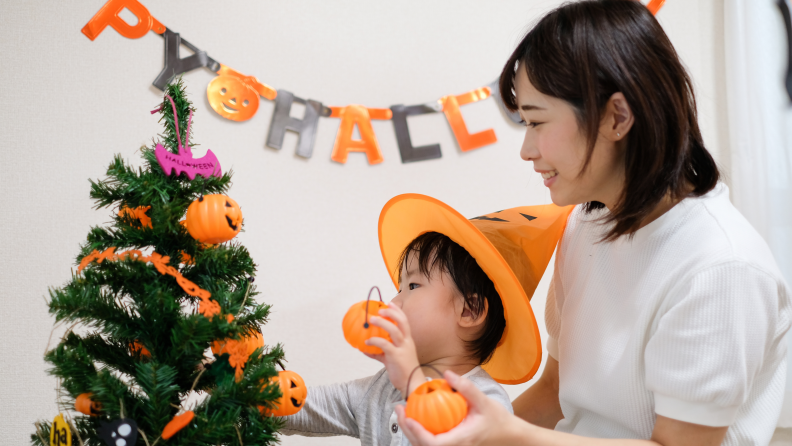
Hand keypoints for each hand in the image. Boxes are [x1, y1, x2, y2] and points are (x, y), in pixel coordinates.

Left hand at [364, 304, 421, 395]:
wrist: (411, 384)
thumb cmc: (402, 371)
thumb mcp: (392, 359)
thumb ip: (380, 352)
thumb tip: (366, 349)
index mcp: (408, 340)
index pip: (405, 321)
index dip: (398, 311)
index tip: (390, 303)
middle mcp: (407, 342)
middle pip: (402, 322)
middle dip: (391, 313)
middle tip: (380, 310)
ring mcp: (402, 349)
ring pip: (394, 331)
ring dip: (382, 323)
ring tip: (371, 320)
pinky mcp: (396, 356)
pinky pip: (384, 345)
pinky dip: (374, 341)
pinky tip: (366, 342)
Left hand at [396, 370, 523, 445]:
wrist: (508, 435)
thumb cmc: (497, 419)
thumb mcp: (484, 401)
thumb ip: (466, 387)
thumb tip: (447, 373)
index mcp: (461, 440)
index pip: (434, 443)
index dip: (417, 432)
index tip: (408, 416)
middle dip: (407, 430)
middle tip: (398, 409)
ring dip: (411, 431)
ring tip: (402, 412)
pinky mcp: (451, 445)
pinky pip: (431, 441)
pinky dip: (420, 431)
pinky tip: (415, 415)